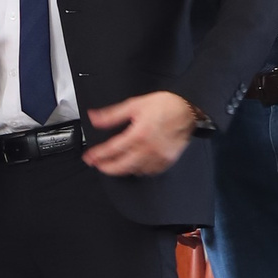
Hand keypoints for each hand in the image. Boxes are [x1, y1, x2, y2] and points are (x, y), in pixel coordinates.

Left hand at [84, 91, 198, 178]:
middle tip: (98, 165)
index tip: (89, 157)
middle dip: (106, 168)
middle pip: (121, 167)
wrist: (188, 109)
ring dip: (122, 170)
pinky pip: (149, 172)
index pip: (112, 150)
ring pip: (135, 171)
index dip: (98, 155)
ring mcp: (158, 157)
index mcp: (138, 134)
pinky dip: (138, 170)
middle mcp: (148, 149)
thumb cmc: (166, 105)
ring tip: (113, 165)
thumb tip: (94, 117)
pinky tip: (134, 165)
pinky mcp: (167, 161)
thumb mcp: (134, 105)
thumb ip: (112, 115)